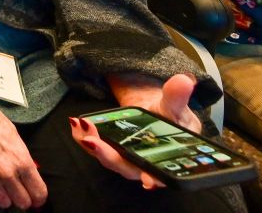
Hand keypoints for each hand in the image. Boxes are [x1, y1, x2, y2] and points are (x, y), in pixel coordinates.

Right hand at [0, 68, 47, 208]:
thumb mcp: (15, 135)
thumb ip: (24, 158)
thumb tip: (30, 176)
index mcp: (21, 158)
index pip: (38, 193)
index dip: (39, 197)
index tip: (36, 197)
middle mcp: (6, 171)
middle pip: (22, 202)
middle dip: (23, 197)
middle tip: (18, 190)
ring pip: (4, 204)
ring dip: (4, 197)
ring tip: (1, 185)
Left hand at [70, 73, 201, 188]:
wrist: (156, 110)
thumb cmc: (171, 115)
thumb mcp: (174, 105)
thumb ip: (177, 96)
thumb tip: (185, 80)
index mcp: (165, 160)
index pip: (160, 175)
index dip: (153, 178)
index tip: (147, 181)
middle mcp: (143, 164)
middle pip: (126, 167)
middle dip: (109, 155)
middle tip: (93, 141)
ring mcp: (125, 156)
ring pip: (108, 157)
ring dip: (92, 144)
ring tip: (81, 125)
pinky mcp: (112, 148)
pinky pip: (96, 146)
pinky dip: (84, 136)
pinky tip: (76, 122)